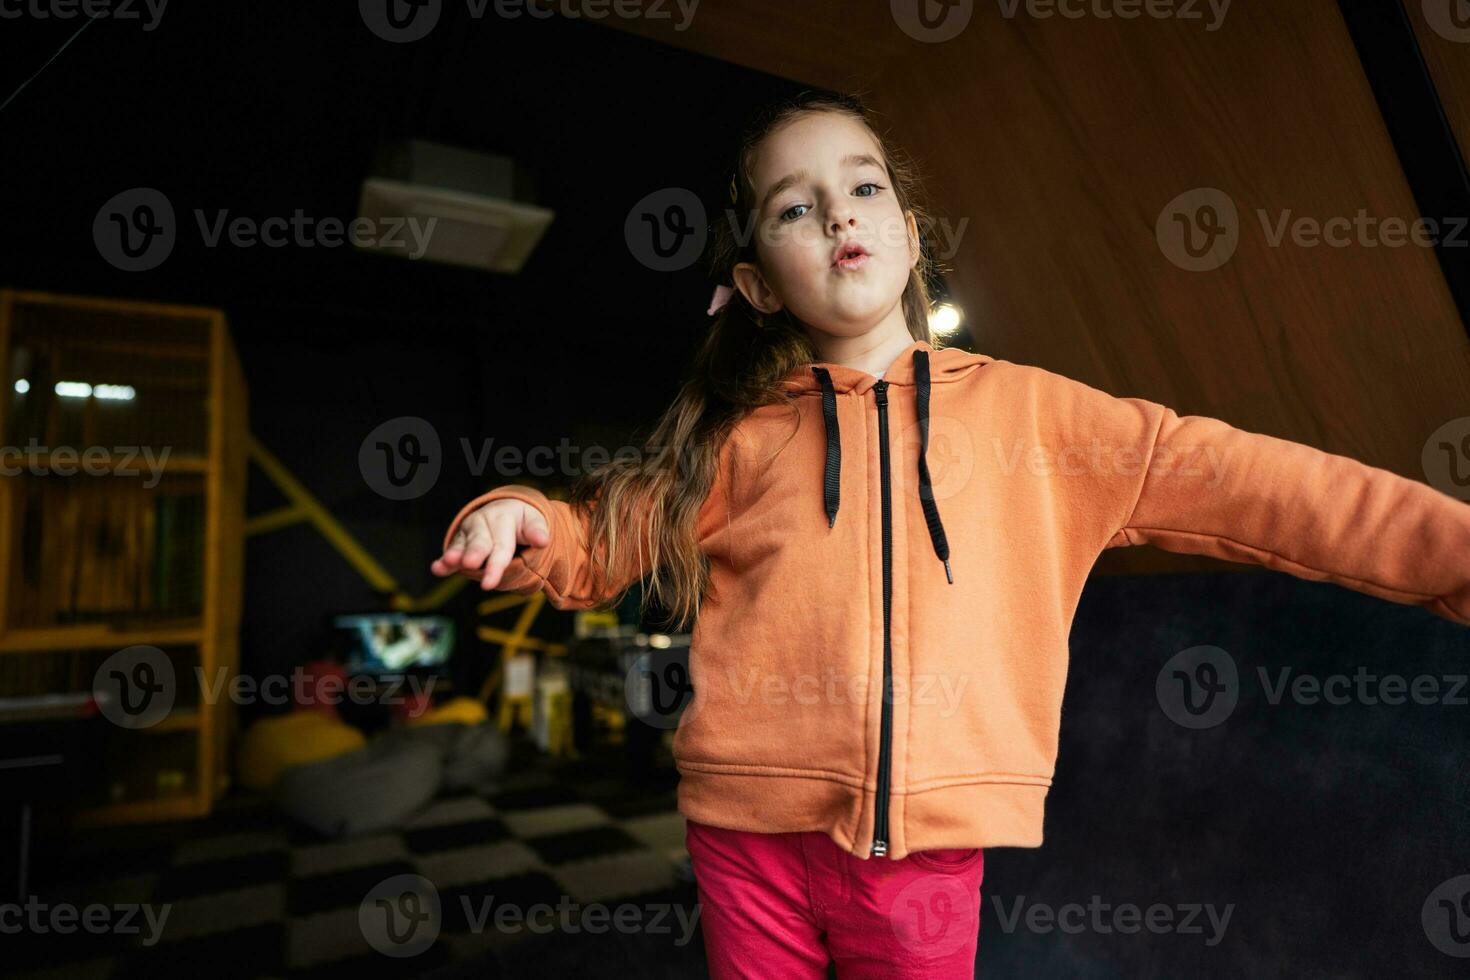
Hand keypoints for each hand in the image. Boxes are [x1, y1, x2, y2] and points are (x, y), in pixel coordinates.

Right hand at [430, 498, 550, 589]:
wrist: (505, 509)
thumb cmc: (522, 521)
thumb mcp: (533, 521)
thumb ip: (537, 531)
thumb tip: (543, 540)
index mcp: (503, 517)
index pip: (502, 545)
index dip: (496, 565)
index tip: (489, 583)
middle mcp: (483, 522)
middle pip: (480, 543)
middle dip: (475, 554)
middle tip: (470, 564)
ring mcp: (469, 531)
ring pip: (462, 545)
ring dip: (455, 554)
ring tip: (450, 562)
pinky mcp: (460, 541)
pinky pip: (452, 550)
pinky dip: (444, 561)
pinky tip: (437, 569)